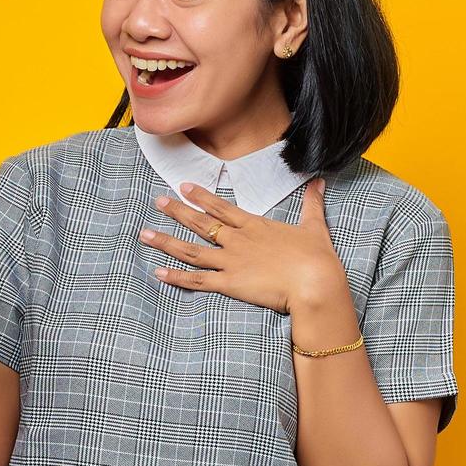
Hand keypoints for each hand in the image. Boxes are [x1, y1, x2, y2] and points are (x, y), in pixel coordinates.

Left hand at [139, 178, 345, 314]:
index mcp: (255, 226)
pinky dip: (176, 277)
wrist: (314, 282)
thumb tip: (319, 182)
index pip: (221, 208)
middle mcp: (237, 240)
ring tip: (145, 234)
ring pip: (191, 250)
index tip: (183, 186)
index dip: (201, 197)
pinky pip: (197, 280)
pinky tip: (158, 272)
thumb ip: (312, 203)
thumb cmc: (317, 257)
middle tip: (157, 202)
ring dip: (167, 241)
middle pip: (201, 223)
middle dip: (177, 211)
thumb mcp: (314, 226)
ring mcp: (231, 261)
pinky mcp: (229, 284)